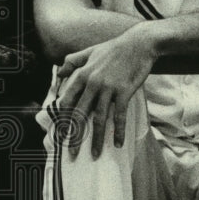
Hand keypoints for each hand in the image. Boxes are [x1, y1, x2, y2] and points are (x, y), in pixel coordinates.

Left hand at [56, 26, 156, 158]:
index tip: (60, 135)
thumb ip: (73, 61)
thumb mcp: (90, 51)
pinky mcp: (124, 91)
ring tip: (95, 155)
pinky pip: (120, 115)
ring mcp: (108, 88)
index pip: (67, 102)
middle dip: (75, 137)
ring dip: (96, 139)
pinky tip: (118, 143)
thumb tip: (59, 72)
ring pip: (99, 119)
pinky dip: (119, 131)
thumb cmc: (114, 48)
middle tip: (72, 154)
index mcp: (82, 75)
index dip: (62, 120)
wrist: (139, 44)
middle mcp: (92, 83)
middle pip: (80, 115)